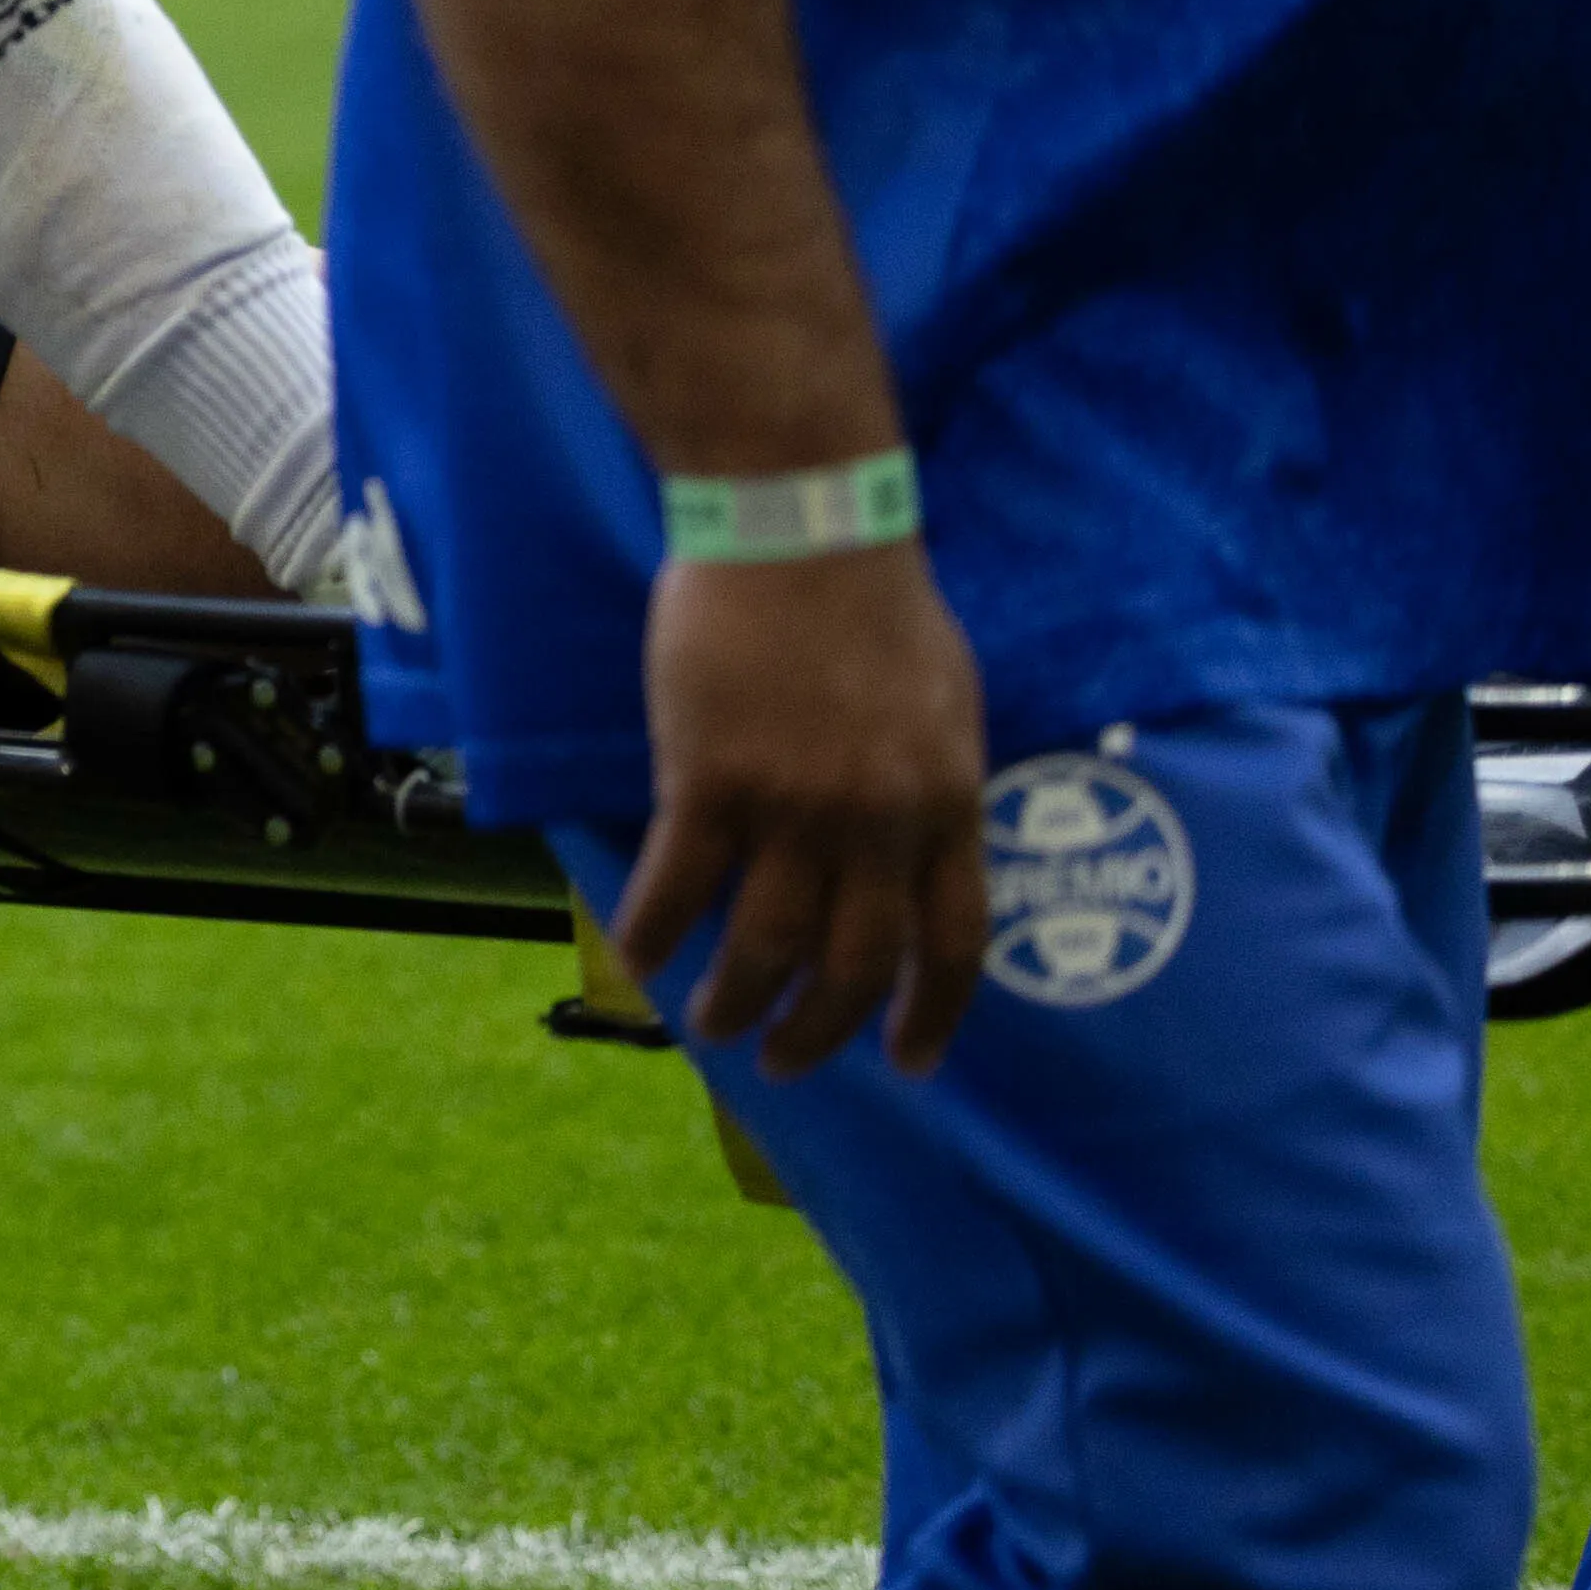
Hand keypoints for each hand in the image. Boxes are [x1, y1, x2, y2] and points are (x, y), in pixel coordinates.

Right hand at [613, 542, 988, 1077]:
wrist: (798, 525)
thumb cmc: (873, 597)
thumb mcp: (946, 701)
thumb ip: (933, 784)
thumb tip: (917, 847)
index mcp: (946, 802)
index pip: (954, 942)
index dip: (932, 1015)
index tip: (910, 1062)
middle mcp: (879, 823)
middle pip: (854, 964)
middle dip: (820, 1032)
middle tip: (785, 1064)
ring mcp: (794, 806)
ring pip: (766, 945)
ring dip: (735, 1003)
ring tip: (708, 1028)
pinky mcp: (711, 780)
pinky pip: (679, 886)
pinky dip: (654, 935)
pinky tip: (636, 960)